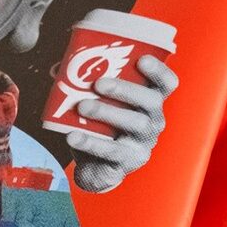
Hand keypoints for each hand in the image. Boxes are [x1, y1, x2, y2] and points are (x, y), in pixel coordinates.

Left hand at [64, 52, 176, 193]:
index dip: (159, 70)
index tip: (142, 59)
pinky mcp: (130, 161)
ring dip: (107, 112)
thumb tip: (60, 67)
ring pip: (135, 124)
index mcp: (150, 100)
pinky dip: (90, 142)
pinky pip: (112, 150)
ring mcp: (144, 142)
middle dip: (125, 89)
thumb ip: (91, 83)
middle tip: (98, 83)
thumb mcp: (102, 103)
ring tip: (82, 106)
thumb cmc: (101, 124)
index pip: (166, 83)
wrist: (96, 166)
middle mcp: (154, 119)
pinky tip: (72, 135)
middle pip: (151, 100)